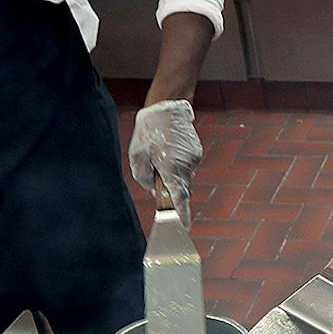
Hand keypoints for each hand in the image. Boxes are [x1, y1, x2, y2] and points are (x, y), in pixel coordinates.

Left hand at [128, 99, 202, 219]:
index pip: (179, 198)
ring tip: (159, 154)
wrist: (168, 105)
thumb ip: (144, 177)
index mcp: (171, 168)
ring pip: (182, 175)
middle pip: (181, 188)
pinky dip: (176, 163)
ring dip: (172, 172)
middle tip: (158, 175)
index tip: (184, 228)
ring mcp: (194, 158)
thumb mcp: (137, 155)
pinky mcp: (196, 151)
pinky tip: (167, 148)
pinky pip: (186, 164)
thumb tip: (154, 189)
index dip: (181, 214)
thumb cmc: (149, 130)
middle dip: (171, 189)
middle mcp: (186, 166)